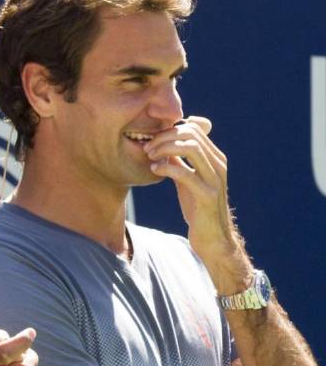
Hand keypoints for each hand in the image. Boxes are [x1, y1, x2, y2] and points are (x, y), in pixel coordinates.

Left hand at [144, 116, 239, 263]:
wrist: (212, 236)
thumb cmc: (197, 207)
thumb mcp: (187, 179)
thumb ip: (180, 161)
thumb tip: (164, 144)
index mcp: (215, 158)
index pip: (194, 129)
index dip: (170, 130)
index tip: (152, 140)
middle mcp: (218, 164)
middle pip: (192, 134)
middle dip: (165, 137)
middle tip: (148, 148)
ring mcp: (215, 179)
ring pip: (191, 148)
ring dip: (165, 149)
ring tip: (150, 157)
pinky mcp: (207, 195)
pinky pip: (186, 174)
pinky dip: (167, 168)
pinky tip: (154, 170)